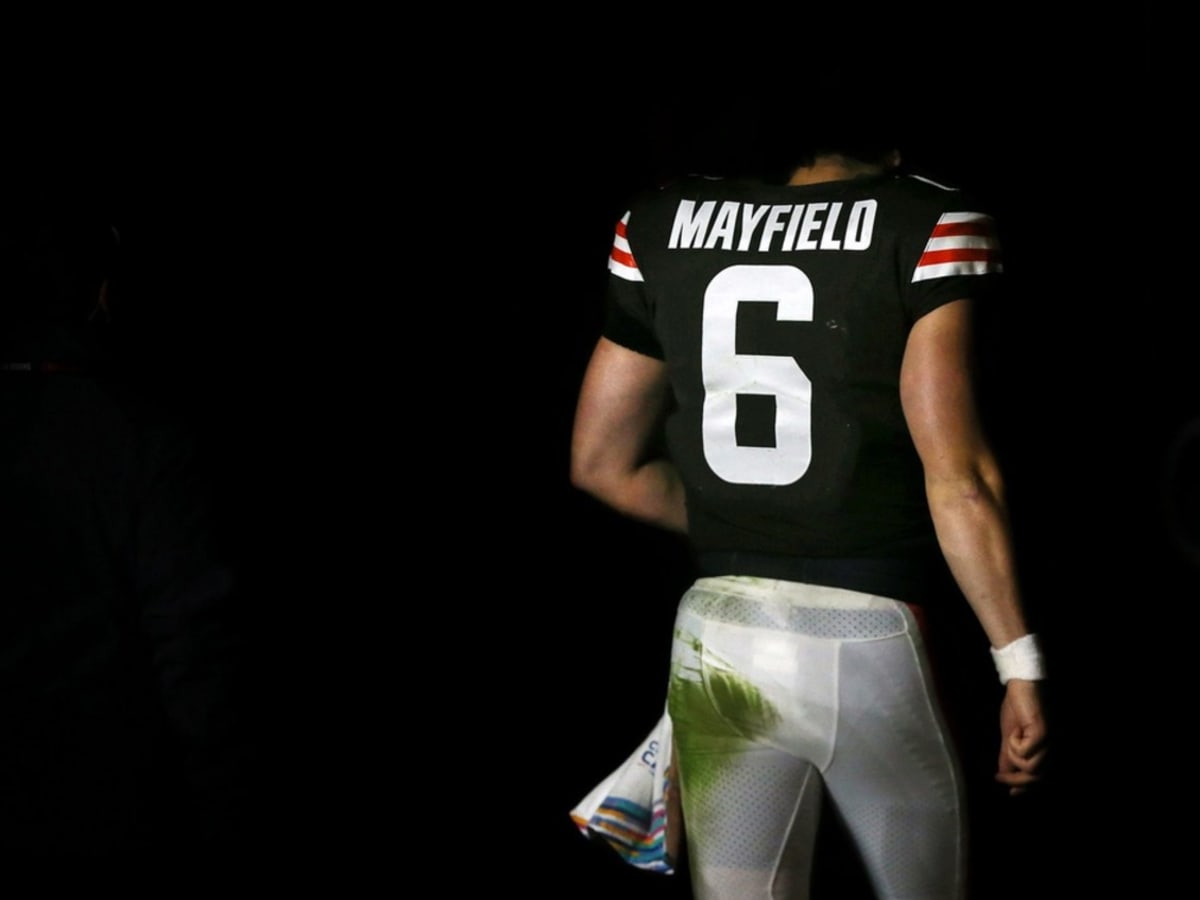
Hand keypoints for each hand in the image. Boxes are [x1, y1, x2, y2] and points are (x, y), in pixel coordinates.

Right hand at [995, 679, 1046, 795]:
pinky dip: (1014, 745)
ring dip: (1014, 756)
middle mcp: (1055, 749)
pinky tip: (1014, 731)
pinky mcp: (1043, 734)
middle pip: (1037, 778)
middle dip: (1016, 780)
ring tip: (1009, 739)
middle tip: (999, 778)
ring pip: (1031, 768)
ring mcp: (1051, 743)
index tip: (1011, 793)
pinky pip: (1024, 753)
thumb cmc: (1017, 709)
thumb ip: (1008, 756)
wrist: (1020, 688)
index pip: (1042, 778)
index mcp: (1049, 751)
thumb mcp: (1009, 737)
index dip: (1027, 788)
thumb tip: (1003, 773)